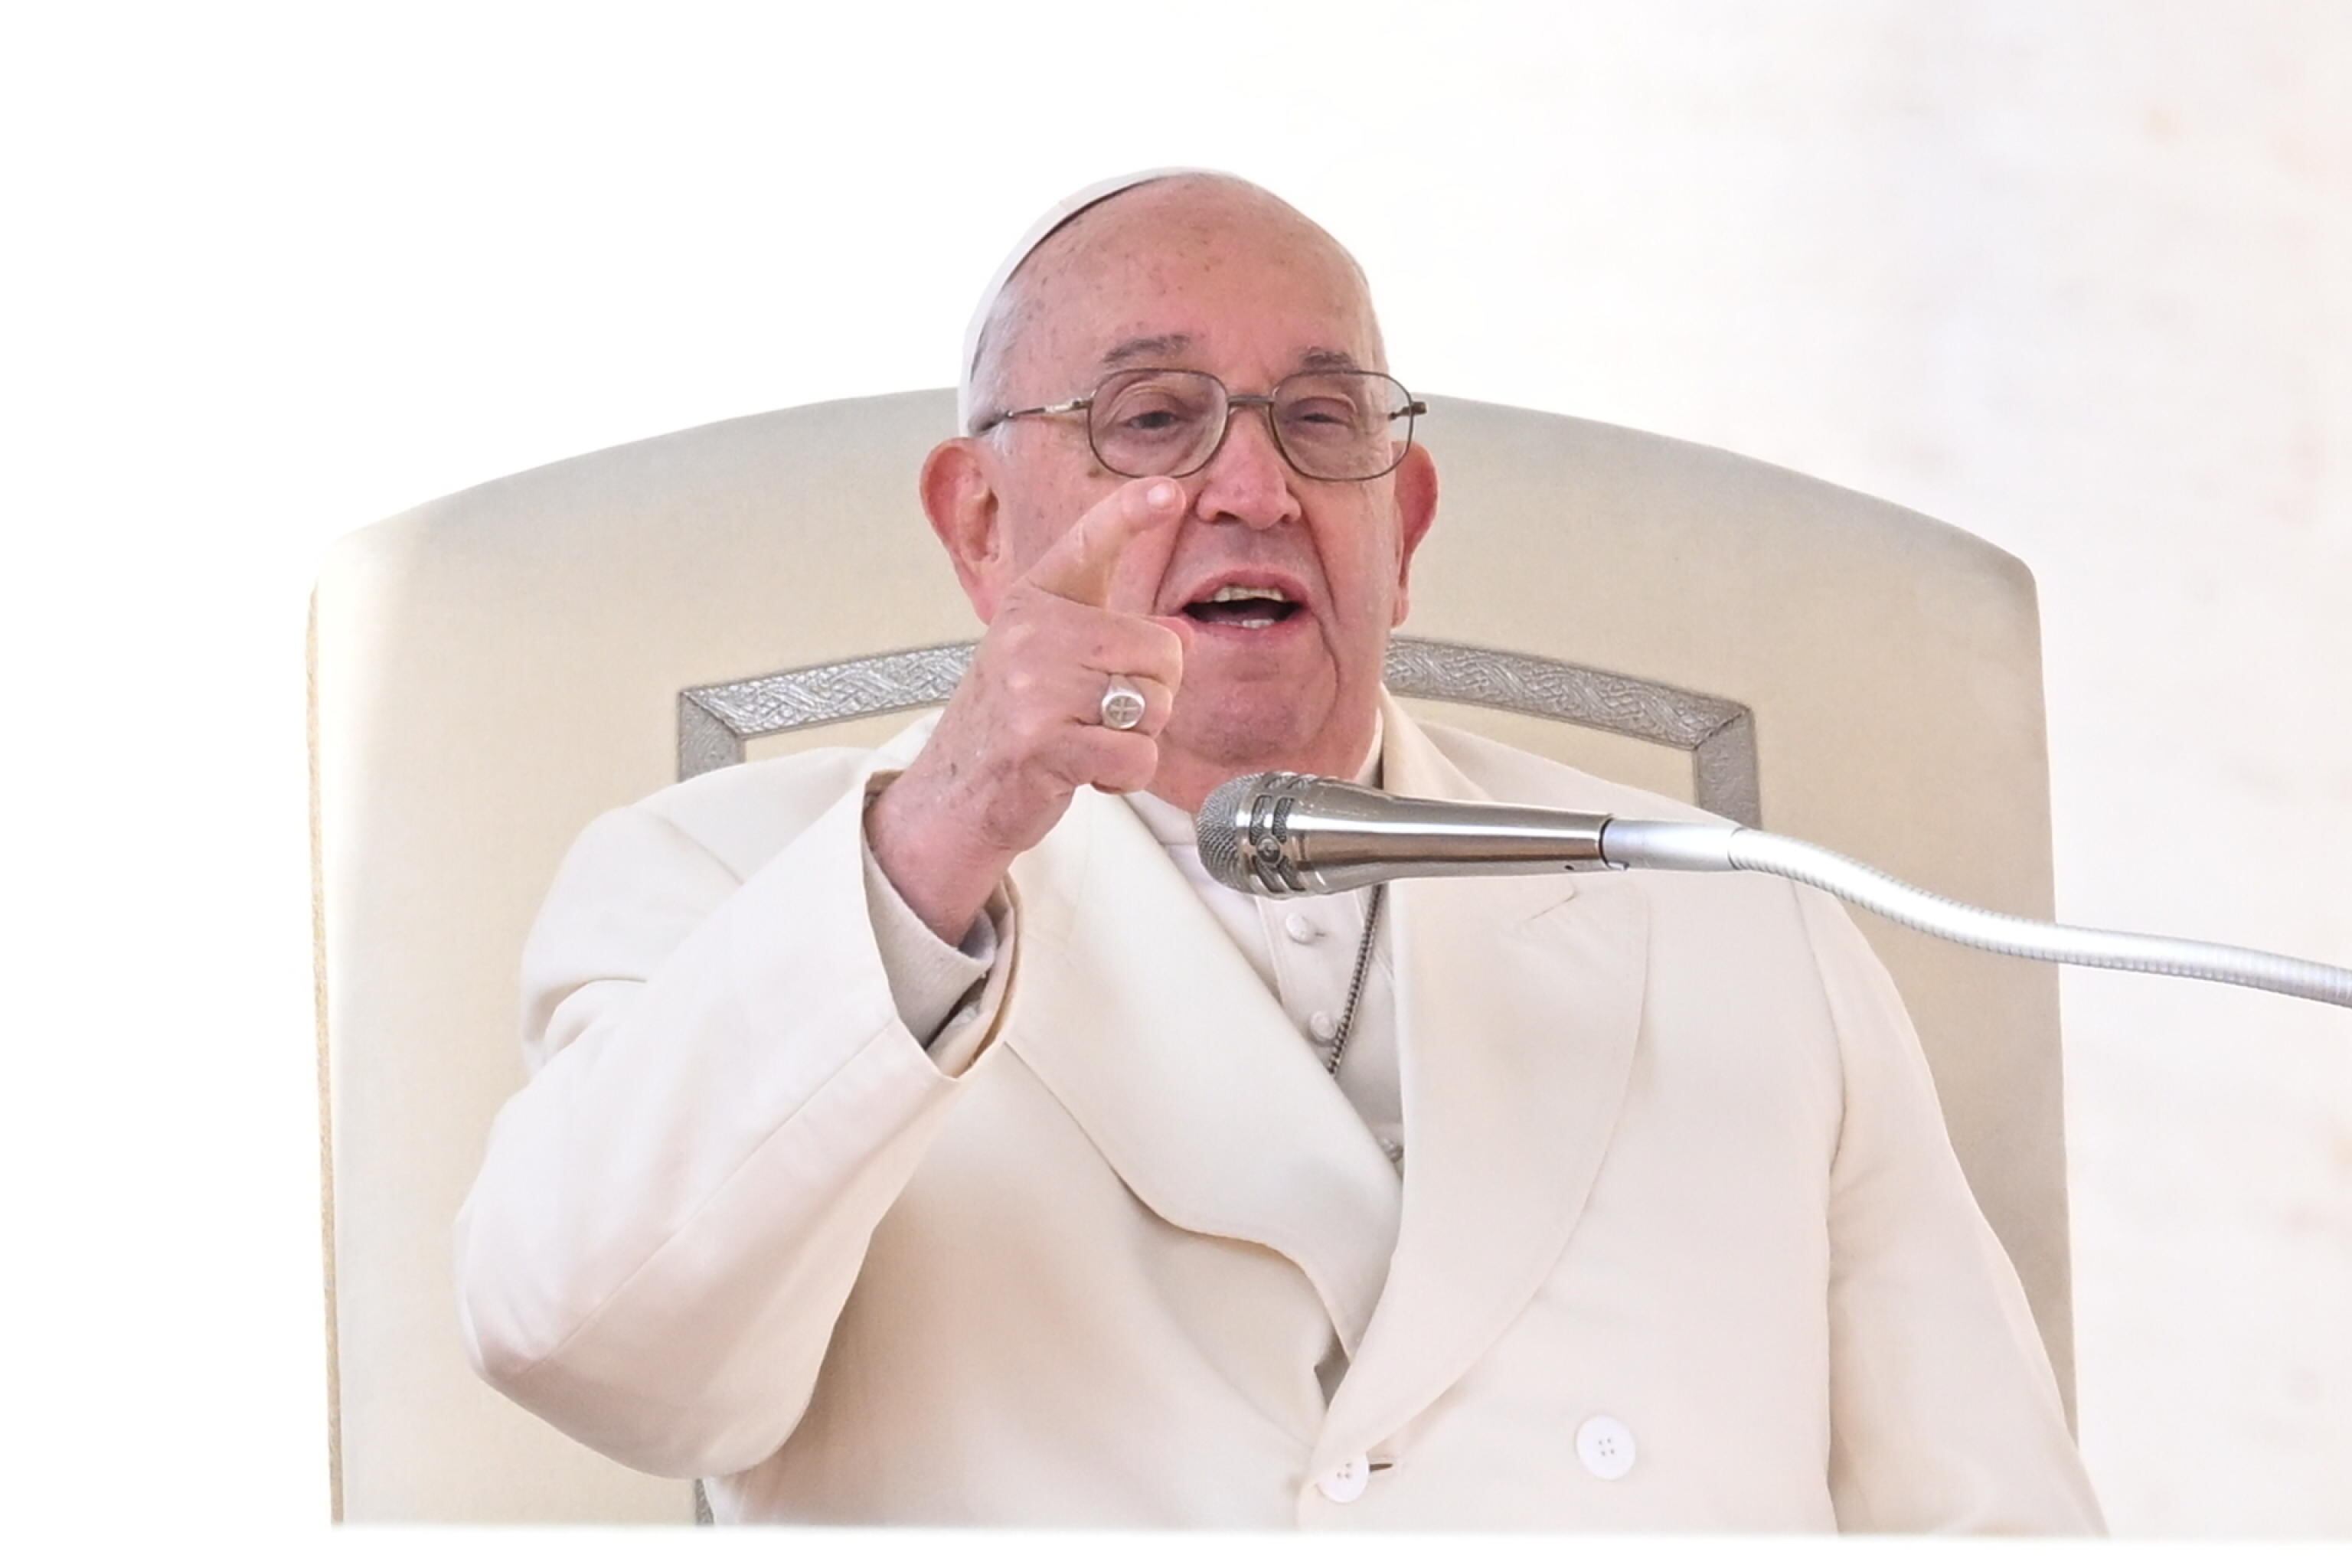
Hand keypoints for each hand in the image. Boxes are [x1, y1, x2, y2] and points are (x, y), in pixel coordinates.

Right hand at [867, 477, 1193, 942]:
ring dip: (1135, 738)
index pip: (1091, 542)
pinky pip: (1137, 756)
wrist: (956, 790)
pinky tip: (1085, 770)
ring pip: (1155, 706)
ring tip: (1085, 739)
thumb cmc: (1015, 720)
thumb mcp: (1049, 655)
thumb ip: (1110, 635)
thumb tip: (1181, 638)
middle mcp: (1033, 632)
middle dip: (1150, 695)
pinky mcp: (1044, 742)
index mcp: (1036, 600)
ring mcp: (1035, 686)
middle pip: (1163, 652)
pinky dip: (1124, 775)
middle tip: (1097, 713)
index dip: (1133, 512)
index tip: (1173, 490)